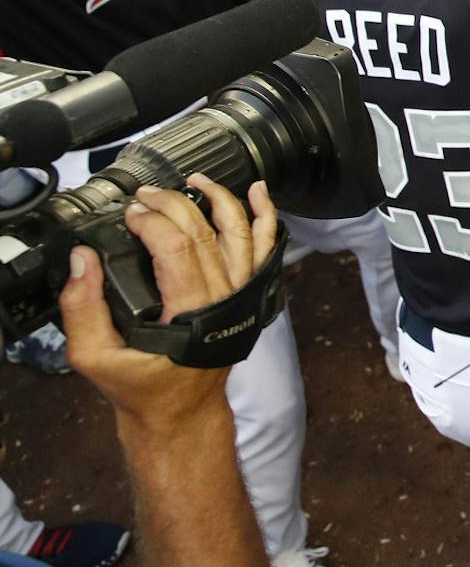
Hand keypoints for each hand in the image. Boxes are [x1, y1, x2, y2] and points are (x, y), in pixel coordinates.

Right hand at [59, 177, 278, 426]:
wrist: (180, 412)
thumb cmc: (142, 389)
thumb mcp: (94, 357)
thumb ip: (82, 308)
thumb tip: (83, 259)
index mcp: (191, 313)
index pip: (179, 248)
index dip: (153, 222)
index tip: (130, 214)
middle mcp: (224, 299)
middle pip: (205, 234)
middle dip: (173, 206)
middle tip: (145, 196)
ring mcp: (241, 295)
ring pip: (240, 234)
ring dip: (219, 200)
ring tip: (194, 180)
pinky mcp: (248, 294)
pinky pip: (263, 249)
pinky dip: (264, 217)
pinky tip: (256, 192)